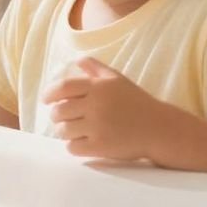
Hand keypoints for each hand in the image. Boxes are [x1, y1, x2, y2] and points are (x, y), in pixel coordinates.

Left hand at [40, 58, 169, 163]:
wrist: (160, 129)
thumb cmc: (137, 103)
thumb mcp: (118, 80)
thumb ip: (96, 68)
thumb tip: (76, 59)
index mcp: (98, 87)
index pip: (62, 88)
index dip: (49, 94)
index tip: (46, 100)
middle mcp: (96, 105)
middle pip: (58, 111)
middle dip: (57, 116)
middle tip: (63, 119)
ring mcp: (98, 126)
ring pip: (63, 131)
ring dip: (64, 132)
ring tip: (74, 131)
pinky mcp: (101, 146)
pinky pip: (72, 147)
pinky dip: (73, 146)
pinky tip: (83, 142)